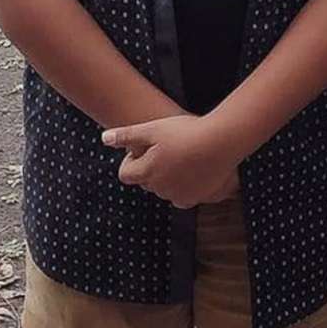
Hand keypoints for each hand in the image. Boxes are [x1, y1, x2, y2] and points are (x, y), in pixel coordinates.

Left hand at [101, 112, 241, 208]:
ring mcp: (181, 196)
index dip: (131, 160)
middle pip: (146, 182)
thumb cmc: (186, 132)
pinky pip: (186, 195)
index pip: (125, 174)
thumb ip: (126, 136)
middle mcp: (161, 189)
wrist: (223, 142)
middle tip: (166, 148)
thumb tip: (104, 139)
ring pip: (166, 189)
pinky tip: (196, 167)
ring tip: (183, 155)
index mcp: (147, 172)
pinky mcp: (199, 198)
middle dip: (150, 168)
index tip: (143, 148)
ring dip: (169, 177)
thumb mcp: (153, 129)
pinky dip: (187, 185)